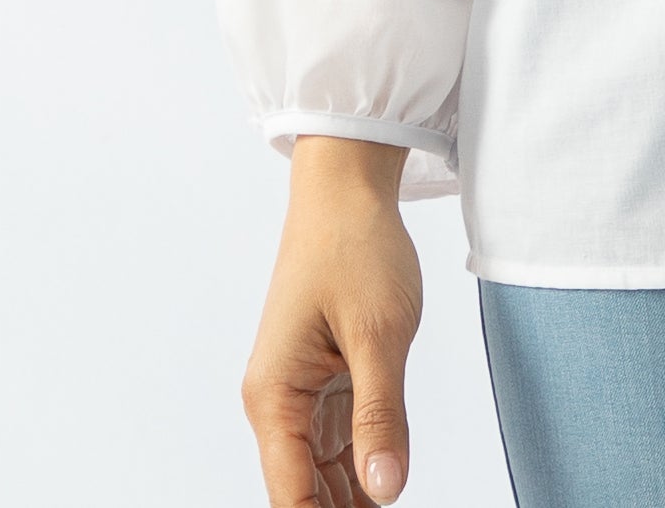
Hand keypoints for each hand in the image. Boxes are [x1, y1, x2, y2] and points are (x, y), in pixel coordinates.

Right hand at [241, 137, 423, 505]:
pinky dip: (361, 459)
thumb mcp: (379, 336)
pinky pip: (339, 434)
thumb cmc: (356, 249)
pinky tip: (384, 484)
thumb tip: (386, 492)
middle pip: (303, 489)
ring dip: (352, 492)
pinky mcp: (323, 374)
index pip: (292, 497)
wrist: (347, 189)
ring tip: (388, 504)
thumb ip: (381, 417)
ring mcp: (300, 389)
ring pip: (323, 466)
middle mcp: (278, 402)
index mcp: (275, 398)